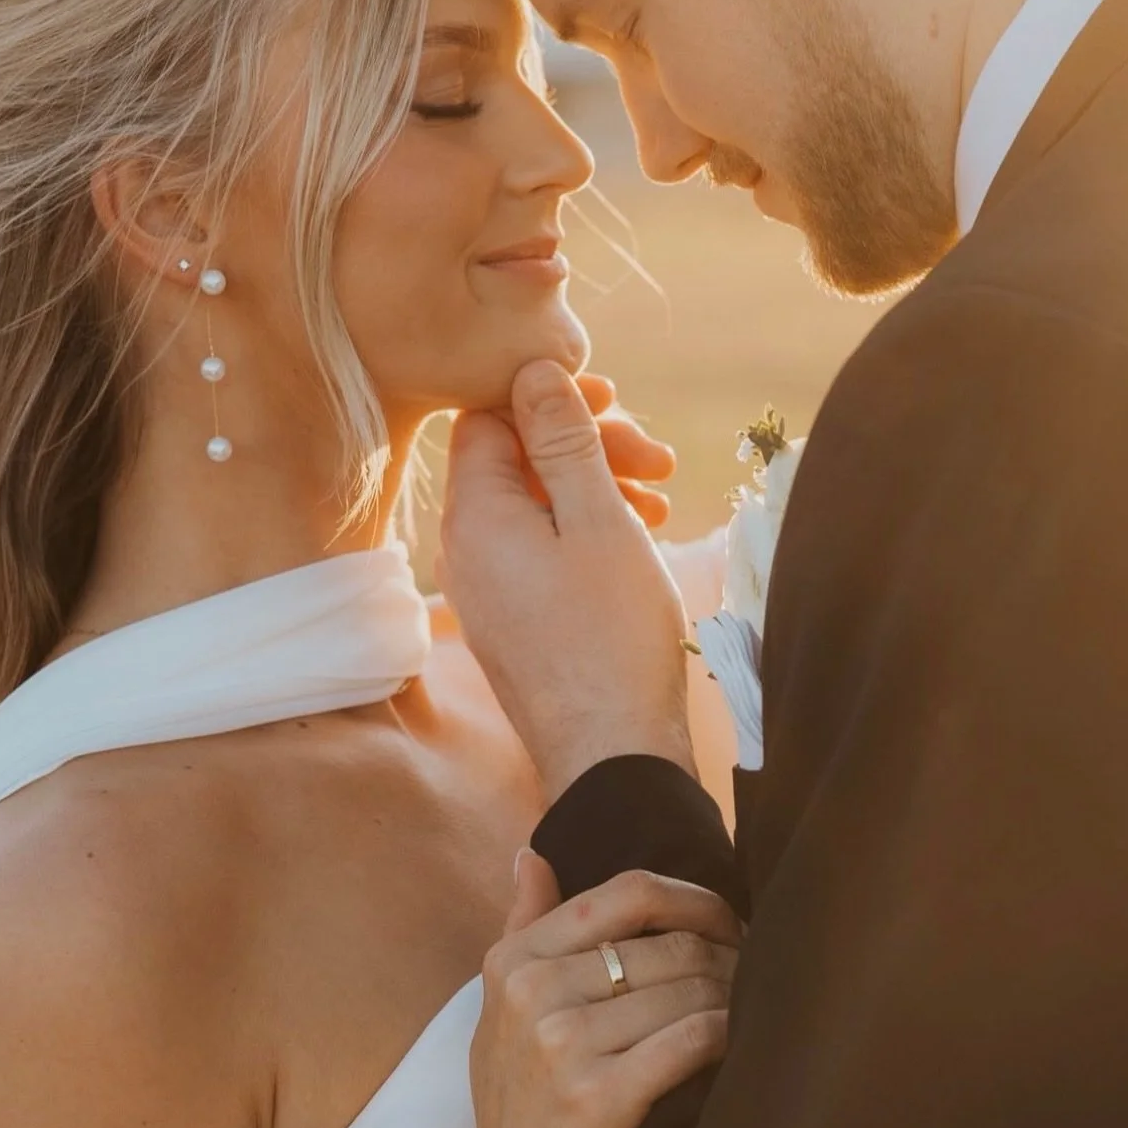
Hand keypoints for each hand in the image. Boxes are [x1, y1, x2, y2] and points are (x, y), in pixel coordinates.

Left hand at [440, 361, 693, 797]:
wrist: (614, 757)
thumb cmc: (612, 637)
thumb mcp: (599, 520)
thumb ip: (564, 440)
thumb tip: (531, 370)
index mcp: (475, 516)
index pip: (488, 418)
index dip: (550, 401)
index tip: (617, 407)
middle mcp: (465, 550)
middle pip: (515, 460)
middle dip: (587, 445)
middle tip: (658, 458)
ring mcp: (486, 590)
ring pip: (535, 506)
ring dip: (596, 488)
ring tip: (662, 500)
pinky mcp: (512, 621)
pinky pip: (539, 550)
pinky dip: (587, 531)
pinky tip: (640, 539)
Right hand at [454, 856, 737, 1127]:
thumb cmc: (520, 1109)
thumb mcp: (501, 1014)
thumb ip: (524, 928)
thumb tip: (531, 855)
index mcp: (514, 961)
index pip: (627, 893)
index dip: (694, 899)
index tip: (728, 922)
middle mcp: (533, 992)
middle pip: (670, 943)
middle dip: (727, 956)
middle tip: (756, 977)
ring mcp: (562, 1044)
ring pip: (689, 987)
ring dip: (735, 998)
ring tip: (753, 1013)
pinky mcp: (598, 1097)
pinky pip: (694, 1037)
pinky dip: (729, 1036)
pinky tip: (740, 1048)